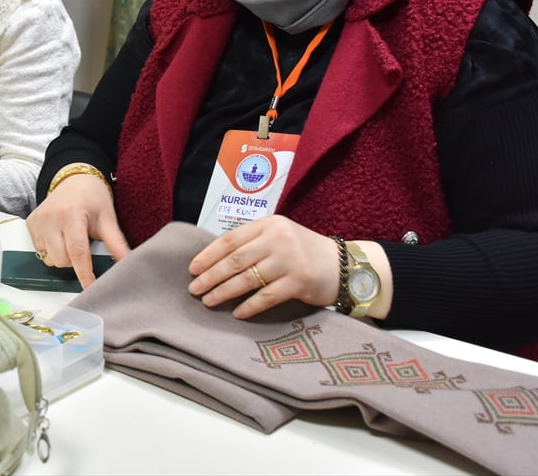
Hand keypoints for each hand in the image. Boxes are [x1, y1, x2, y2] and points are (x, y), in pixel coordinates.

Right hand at [26, 172, 130, 288]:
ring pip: (50, 259)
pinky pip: (40, 251)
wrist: (74, 179)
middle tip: (83, 245)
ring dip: (62, 256)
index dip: (85, 274)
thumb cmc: (93, 198)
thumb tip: (128, 263)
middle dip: (75, 261)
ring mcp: (38, 221)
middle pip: (62, 260)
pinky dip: (51, 250)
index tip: (90, 289)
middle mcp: (51, 218)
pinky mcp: (30, 223)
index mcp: (72, 215)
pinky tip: (59, 236)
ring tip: (70, 240)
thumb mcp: (108, 218)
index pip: (77, 252)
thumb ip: (116, 243)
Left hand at [187, 215, 340, 318]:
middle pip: (235, 260)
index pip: (230, 240)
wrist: (344, 266)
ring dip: (224, 292)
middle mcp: (278, 239)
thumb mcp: (279, 236)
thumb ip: (253, 243)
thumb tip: (214, 261)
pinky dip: (249, 306)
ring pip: (247, 279)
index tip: (192, 269)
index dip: (208, 255)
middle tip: (194, 289)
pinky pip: (266, 297)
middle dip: (211, 276)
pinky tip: (237, 313)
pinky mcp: (299, 282)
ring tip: (209, 301)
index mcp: (269, 225)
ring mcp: (289, 260)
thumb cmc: (304, 252)